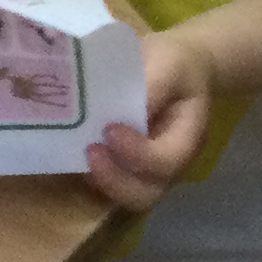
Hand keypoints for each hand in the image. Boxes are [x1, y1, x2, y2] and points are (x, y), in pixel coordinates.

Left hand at [87, 32, 213, 212]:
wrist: (179, 66)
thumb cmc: (176, 64)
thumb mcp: (169, 64)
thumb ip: (151, 86)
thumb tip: (118, 112)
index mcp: (188, 137)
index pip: (166, 161)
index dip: (137, 153)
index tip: (110, 129)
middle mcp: (172, 163)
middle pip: (148, 193)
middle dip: (116, 180)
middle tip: (90, 151)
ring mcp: (151, 170)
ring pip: (129, 197)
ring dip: (103, 182)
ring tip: (80, 157)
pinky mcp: (129, 166)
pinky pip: (112, 186)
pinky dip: (93, 178)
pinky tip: (73, 155)